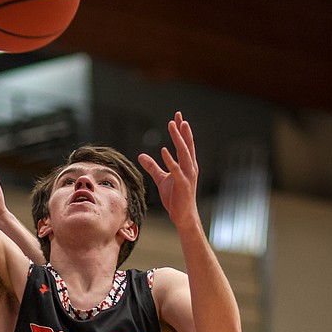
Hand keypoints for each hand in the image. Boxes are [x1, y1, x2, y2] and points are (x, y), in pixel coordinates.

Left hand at [138, 112, 200, 230]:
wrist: (182, 216)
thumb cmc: (175, 198)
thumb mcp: (161, 179)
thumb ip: (152, 166)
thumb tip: (141, 155)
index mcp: (187, 165)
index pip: (185, 144)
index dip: (182, 131)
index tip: (178, 118)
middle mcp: (190, 168)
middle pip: (186, 145)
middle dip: (182, 129)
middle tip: (178, 115)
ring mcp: (188, 176)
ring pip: (184, 153)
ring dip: (178, 139)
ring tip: (173, 126)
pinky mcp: (182, 184)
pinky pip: (176, 170)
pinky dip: (170, 160)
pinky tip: (164, 150)